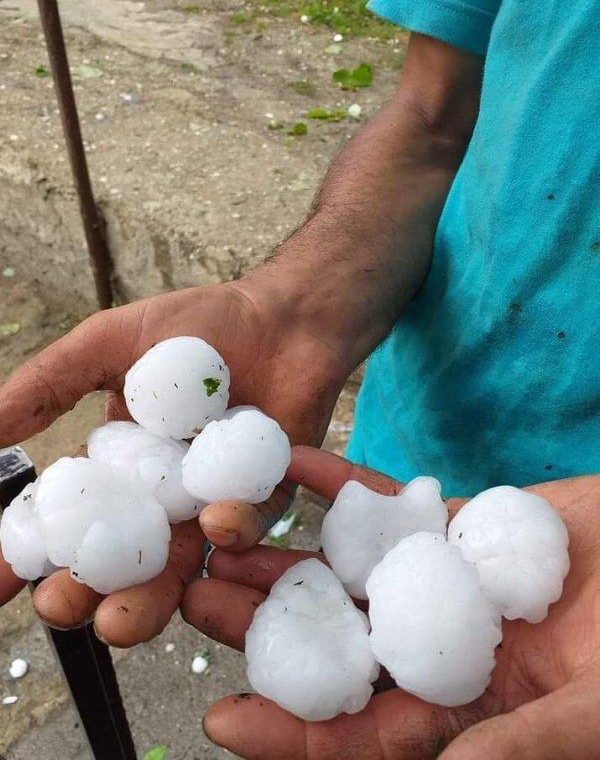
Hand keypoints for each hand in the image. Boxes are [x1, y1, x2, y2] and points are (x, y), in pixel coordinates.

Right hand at [0, 278, 347, 644]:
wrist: (277, 313)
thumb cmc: (194, 325)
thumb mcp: (109, 344)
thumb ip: (51, 383)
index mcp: (119, 469)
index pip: (68, 520)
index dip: (29, 554)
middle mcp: (162, 498)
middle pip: (119, 561)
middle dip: (87, 590)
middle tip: (61, 605)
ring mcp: (213, 501)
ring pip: (182, 565)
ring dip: (151, 595)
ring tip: (121, 618)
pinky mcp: (268, 496)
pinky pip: (253, 524)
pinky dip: (235, 529)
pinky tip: (215, 523)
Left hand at [182, 446, 599, 758]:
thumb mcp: (599, 707)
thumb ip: (526, 736)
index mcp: (474, 706)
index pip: (370, 730)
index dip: (298, 732)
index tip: (225, 718)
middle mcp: (444, 644)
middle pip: (340, 641)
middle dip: (267, 627)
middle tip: (195, 604)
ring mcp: (446, 578)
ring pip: (350, 569)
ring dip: (286, 554)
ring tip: (220, 537)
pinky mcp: (458, 521)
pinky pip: (388, 499)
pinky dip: (340, 481)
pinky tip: (290, 463)